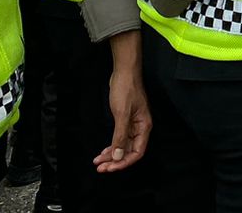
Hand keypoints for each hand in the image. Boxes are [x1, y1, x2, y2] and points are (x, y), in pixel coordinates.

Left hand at [95, 58, 151, 172]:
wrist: (123, 73)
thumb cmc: (126, 89)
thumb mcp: (122, 114)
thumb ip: (120, 136)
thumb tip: (118, 156)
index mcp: (144, 127)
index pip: (137, 152)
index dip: (124, 162)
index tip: (110, 167)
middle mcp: (139, 128)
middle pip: (129, 151)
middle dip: (115, 161)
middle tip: (100, 168)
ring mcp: (132, 125)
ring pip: (122, 146)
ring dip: (111, 155)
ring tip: (97, 162)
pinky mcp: (124, 121)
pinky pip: (119, 139)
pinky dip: (111, 147)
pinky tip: (102, 152)